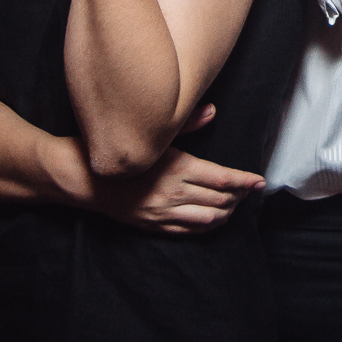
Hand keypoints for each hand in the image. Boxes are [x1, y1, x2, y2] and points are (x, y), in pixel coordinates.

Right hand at [87, 104, 265, 234]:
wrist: (82, 178)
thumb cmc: (118, 149)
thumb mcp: (152, 133)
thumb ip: (186, 123)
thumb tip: (212, 111)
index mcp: (177, 168)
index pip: (223, 179)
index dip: (245, 182)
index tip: (259, 181)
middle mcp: (173, 193)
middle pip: (220, 200)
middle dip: (240, 196)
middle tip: (250, 189)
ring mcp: (162, 213)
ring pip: (207, 219)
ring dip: (226, 213)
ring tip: (236, 204)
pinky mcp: (153, 225)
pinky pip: (188, 231)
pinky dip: (207, 226)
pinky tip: (214, 218)